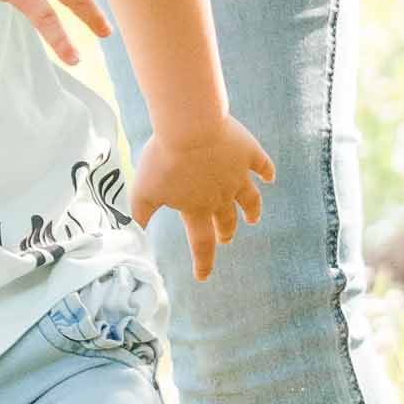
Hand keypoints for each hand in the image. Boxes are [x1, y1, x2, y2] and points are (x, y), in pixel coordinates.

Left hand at [130, 117, 274, 280]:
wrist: (190, 125)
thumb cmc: (164, 158)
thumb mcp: (143, 190)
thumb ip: (138, 216)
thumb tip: (133, 239)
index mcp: (197, 207)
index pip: (201, 243)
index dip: (203, 263)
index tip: (203, 277)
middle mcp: (221, 195)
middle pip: (226, 220)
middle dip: (225, 232)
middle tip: (225, 238)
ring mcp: (237, 174)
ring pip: (249, 198)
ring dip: (252, 210)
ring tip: (253, 218)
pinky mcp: (247, 152)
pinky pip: (262, 165)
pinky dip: (267, 172)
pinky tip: (269, 176)